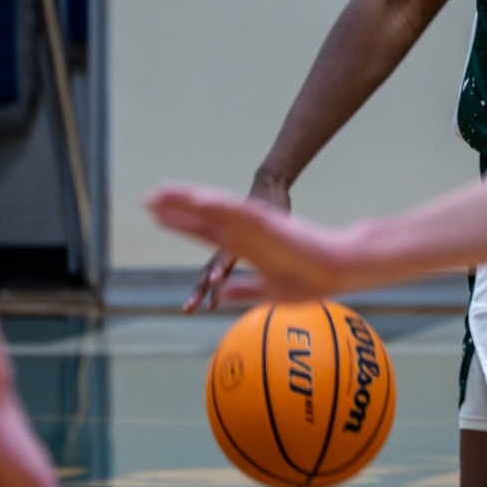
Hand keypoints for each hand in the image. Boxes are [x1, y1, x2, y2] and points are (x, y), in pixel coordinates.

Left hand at [152, 183, 350, 303]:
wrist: (340, 266)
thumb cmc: (311, 279)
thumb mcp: (269, 290)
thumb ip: (244, 290)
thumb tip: (221, 294)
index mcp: (245, 246)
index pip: (204, 232)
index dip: (179, 223)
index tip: (155, 218)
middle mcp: (245, 231)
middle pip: (202, 217)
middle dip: (174, 208)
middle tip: (146, 199)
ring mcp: (255, 225)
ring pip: (214, 208)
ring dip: (187, 199)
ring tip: (161, 192)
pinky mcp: (268, 222)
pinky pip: (237, 210)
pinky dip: (217, 204)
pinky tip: (196, 198)